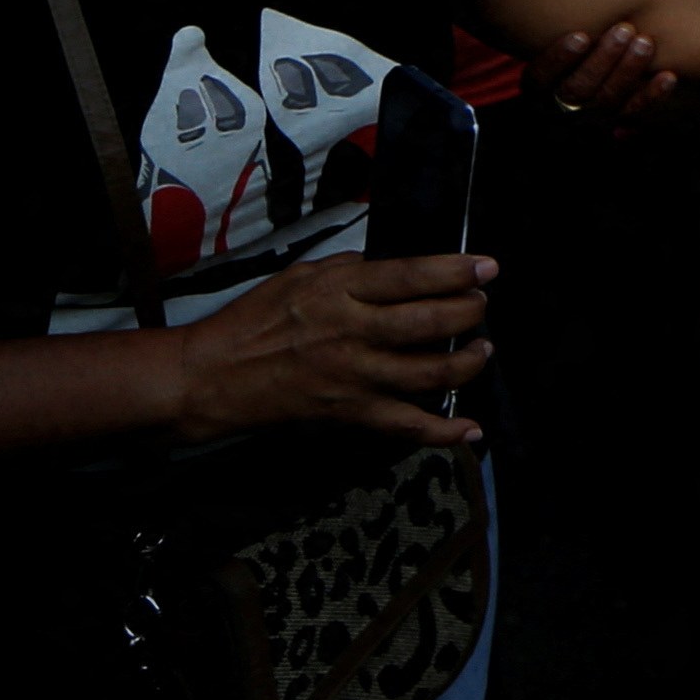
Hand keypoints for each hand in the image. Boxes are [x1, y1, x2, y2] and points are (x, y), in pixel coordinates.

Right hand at [172, 252, 492, 446]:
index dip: (455, 272)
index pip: (410, 276)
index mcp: (338, 290)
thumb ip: (350, 270)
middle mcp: (351, 331)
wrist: (212, 375)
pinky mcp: (348, 412)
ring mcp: (352, 375)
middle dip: (468, 313)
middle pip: (428, 322)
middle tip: (482, 306)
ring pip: (427, 373)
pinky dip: (442, 431)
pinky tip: (470, 428)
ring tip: (482, 350)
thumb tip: (393, 268)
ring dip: (466, 363)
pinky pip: (404, 425)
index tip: (488, 268)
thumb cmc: (253, 319)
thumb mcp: (299, 275)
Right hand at [523, 23, 677, 130]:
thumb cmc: (564, 54)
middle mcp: (560, 106)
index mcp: (537, 87)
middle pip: (578, 88)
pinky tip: (668, 76)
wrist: (580, 94)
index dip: (560, 58)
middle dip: (602, 59)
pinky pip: (634, 111)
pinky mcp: (617, 119)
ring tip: (646, 43)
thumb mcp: (544, 45)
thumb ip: (556, 26)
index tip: (580, 35)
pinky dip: (652, 95)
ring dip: (629, 71)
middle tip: (624, 30)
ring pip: (608, 100)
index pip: (541, 77)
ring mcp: (590, 116)